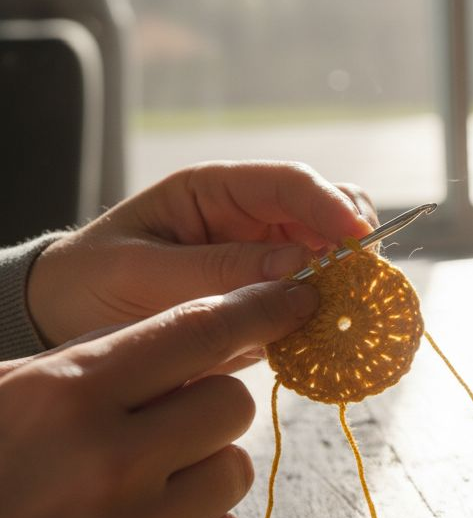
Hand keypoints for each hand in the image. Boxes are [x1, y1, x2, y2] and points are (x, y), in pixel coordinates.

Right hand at [0, 279, 318, 517]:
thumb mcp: (7, 391)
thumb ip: (95, 360)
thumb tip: (194, 337)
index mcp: (69, 395)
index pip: (200, 331)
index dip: (259, 308)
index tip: (295, 298)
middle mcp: (112, 465)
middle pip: (232, 403)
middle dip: (204, 405)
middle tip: (156, 423)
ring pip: (234, 470)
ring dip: (199, 468)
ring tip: (135, 483)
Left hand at [28, 160, 377, 346]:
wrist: (64, 321)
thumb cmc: (92, 281)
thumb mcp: (142, 273)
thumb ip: (217, 270)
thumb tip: (298, 267)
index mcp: (218, 191)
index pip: (291, 183)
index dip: (332, 206)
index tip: (359, 238)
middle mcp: (252, 220)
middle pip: (328, 215)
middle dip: (352, 243)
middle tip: (363, 280)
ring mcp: (266, 260)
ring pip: (333, 258)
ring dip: (349, 281)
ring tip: (352, 311)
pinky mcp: (269, 300)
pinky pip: (317, 302)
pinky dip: (333, 315)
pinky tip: (334, 334)